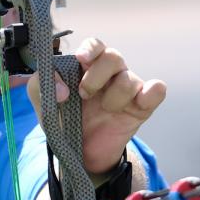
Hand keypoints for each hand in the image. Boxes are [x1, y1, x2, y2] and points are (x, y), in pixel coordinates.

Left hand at [27, 37, 165, 174]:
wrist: (80, 153)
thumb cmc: (64, 120)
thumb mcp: (43, 102)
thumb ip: (42, 86)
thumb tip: (63, 90)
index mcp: (87, 66)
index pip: (95, 45)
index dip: (90, 49)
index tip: (81, 60)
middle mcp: (110, 73)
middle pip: (114, 56)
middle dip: (97, 76)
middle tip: (84, 95)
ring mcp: (128, 89)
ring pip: (129, 79)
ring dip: (113, 97)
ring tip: (104, 110)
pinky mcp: (142, 107)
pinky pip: (157, 91)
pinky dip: (152, 93)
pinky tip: (139, 102)